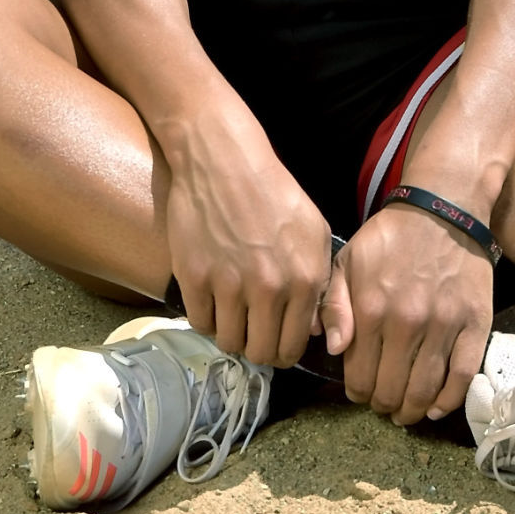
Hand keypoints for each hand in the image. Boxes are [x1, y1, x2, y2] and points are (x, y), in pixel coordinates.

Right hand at [163, 104, 332, 369]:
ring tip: (232, 315)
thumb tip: (313, 331)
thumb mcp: (315, 232)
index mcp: (304, 279)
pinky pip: (200, 323)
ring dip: (231, 334)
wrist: (224, 161)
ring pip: (229, 343)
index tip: (275, 340)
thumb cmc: (275, 194)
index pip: (293, 346)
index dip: (284, 349)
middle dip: (258, 348)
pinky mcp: (194, 278)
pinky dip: (206, 318)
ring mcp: (229, 285)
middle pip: (261, 352)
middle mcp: (269, 288)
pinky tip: (212, 299)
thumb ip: (320, 284)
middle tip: (252, 332)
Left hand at [319, 205, 493, 425]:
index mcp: (371, 309)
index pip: (359, 375)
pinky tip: (436, 407)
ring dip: (411, 411)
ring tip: (405, 412)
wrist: (444, 210)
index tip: (360, 392)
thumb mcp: (348, 260)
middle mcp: (407, 323)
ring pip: (425, 390)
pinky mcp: (475, 325)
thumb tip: (334, 350)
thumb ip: (335, 306)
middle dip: (382, 405)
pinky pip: (462, 376)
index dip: (357, 392)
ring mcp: (444, 326)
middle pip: (391, 390)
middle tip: (383, 404)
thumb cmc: (391, 237)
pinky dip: (448, 400)